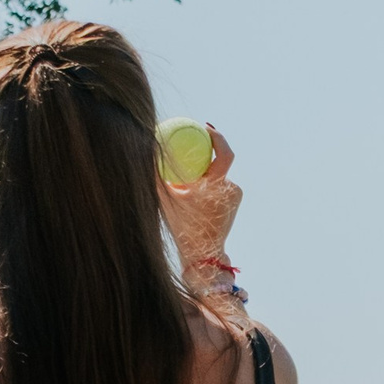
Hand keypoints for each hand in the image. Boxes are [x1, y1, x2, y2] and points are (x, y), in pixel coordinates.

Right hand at [163, 123, 242, 295]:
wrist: (203, 255)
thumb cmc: (182, 227)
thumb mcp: (166, 199)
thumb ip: (157, 174)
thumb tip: (147, 150)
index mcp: (216, 186)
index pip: (224, 153)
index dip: (217, 137)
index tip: (205, 128)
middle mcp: (230, 188)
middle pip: (219, 162)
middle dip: (205, 153)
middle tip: (192, 143)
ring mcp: (235, 196)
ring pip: (218, 175)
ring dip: (205, 173)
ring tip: (190, 179)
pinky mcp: (235, 203)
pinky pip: (220, 186)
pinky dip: (209, 185)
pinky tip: (196, 193)